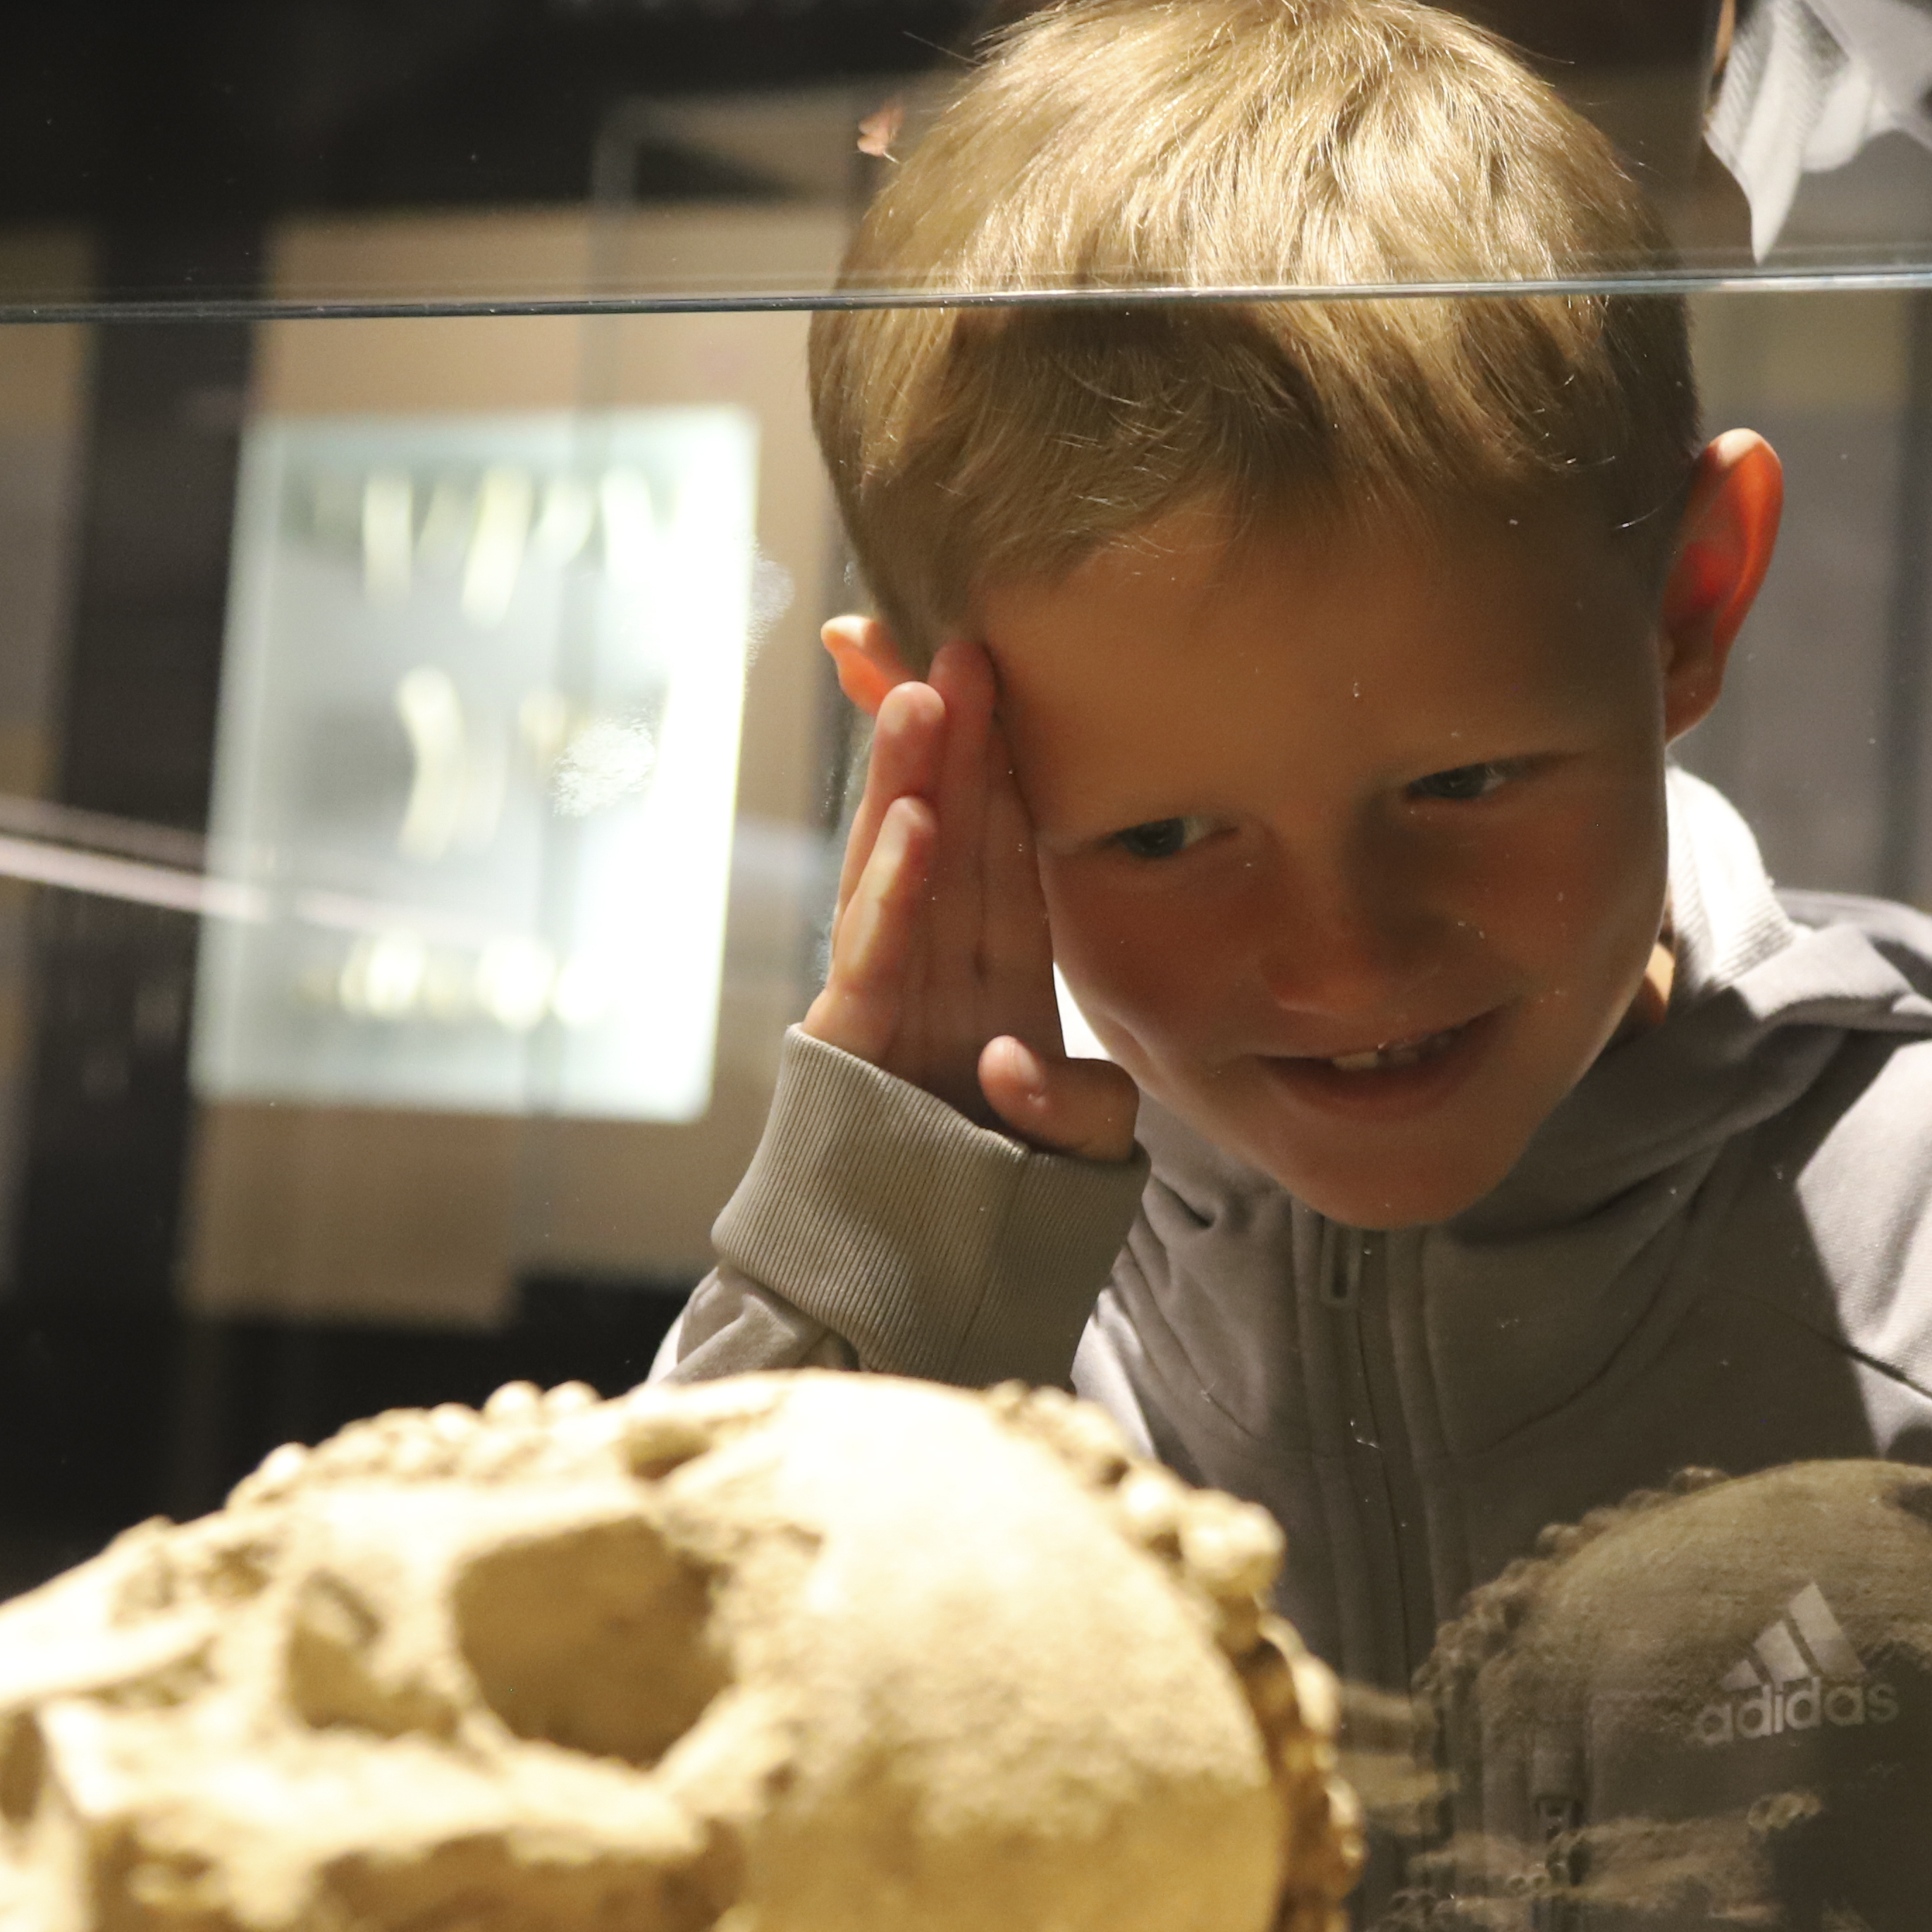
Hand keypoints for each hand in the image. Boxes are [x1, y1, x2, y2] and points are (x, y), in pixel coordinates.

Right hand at [806, 623, 1142, 1162]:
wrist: (918, 1289)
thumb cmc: (1001, 1203)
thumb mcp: (1077, 1148)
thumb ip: (1071, 1105)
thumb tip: (1005, 1064)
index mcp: (996, 966)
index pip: (997, 840)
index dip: (994, 756)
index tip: (991, 667)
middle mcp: (939, 967)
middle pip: (947, 831)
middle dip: (952, 737)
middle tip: (964, 642)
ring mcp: (889, 1000)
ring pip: (901, 872)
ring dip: (913, 784)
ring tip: (922, 699)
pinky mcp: (853, 1047)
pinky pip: (878, 959)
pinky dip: (894, 893)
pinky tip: (915, 824)